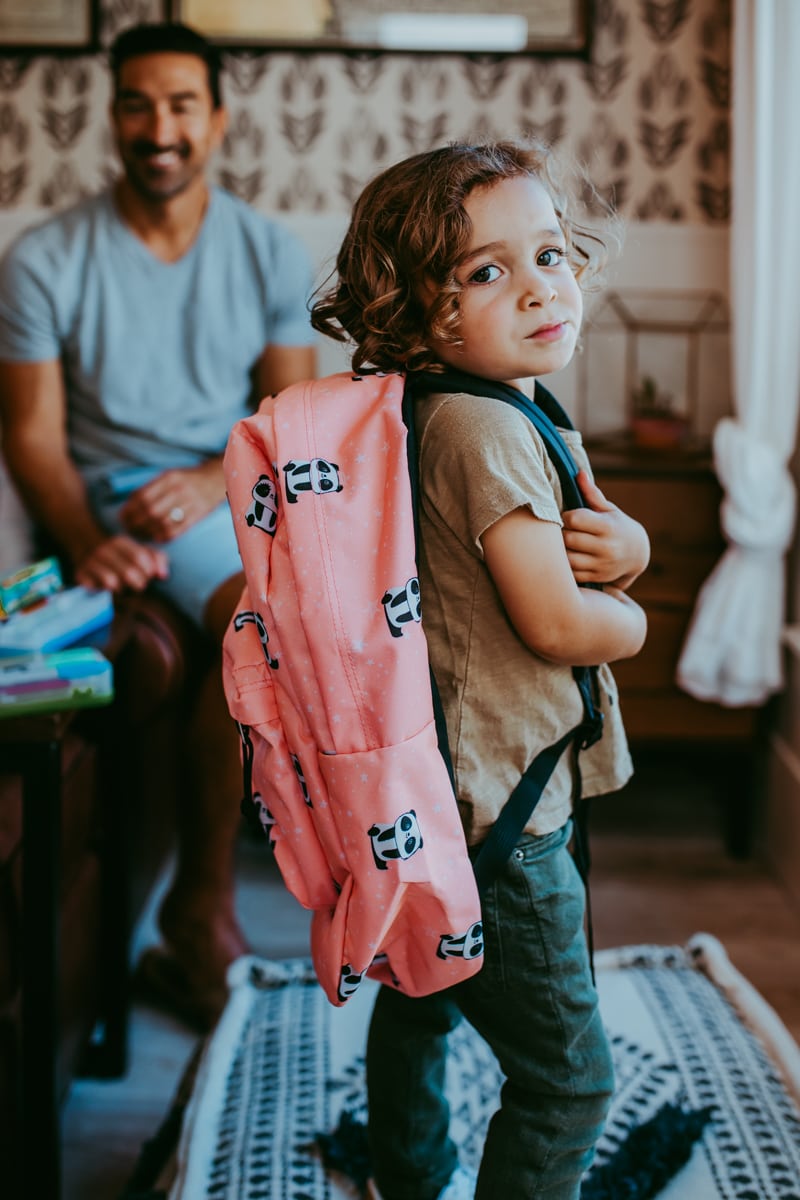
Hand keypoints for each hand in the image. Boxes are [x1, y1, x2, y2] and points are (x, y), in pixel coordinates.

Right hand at [73, 534, 168, 593]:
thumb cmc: (122, 556)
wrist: (86, 550)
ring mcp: (90, 562)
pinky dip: (105, 592)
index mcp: (120, 542)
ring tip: (125, 589)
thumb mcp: (139, 551)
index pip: (140, 557)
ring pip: (112, 582)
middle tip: (139, 586)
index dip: (148, 572)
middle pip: (128, 573)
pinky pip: (96, 588)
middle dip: (138, 584)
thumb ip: (157, 559)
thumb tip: (163, 575)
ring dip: (122, 590)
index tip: (149, 577)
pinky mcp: (80, 575)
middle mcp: (104, 550)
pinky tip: (109, 590)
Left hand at [118, 460, 225, 542]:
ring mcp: (189, 503)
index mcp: (169, 478)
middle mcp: (179, 489)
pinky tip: (157, 537)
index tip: (123, 517)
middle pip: (151, 511)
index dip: (129, 509)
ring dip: (148, 531)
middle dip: (136, 522)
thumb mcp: (169, 475)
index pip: (142, 496)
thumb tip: (130, 504)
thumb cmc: (187, 479)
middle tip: (129, 528)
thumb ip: (152, 488)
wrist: (215, 480)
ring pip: (163, 522)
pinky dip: (164, 536)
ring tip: (141, 534)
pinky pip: (177, 530)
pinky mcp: (197, 515)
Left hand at [562, 470, 649, 588]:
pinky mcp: (597, 577)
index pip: (575, 519)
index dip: (566, 516)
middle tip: (562, 530)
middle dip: (561, 533)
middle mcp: (606, 547)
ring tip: (564, 543)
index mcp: (608, 527)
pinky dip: (566, 566)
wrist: (638, 554)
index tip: (568, 516)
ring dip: (561, 551)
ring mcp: (601, 564)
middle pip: (568, 539)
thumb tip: (579, 473)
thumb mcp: (609, 509)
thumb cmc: (618, 526)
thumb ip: (592, 494)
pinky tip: (568, 557)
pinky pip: (572, 574)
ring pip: (568, 559)